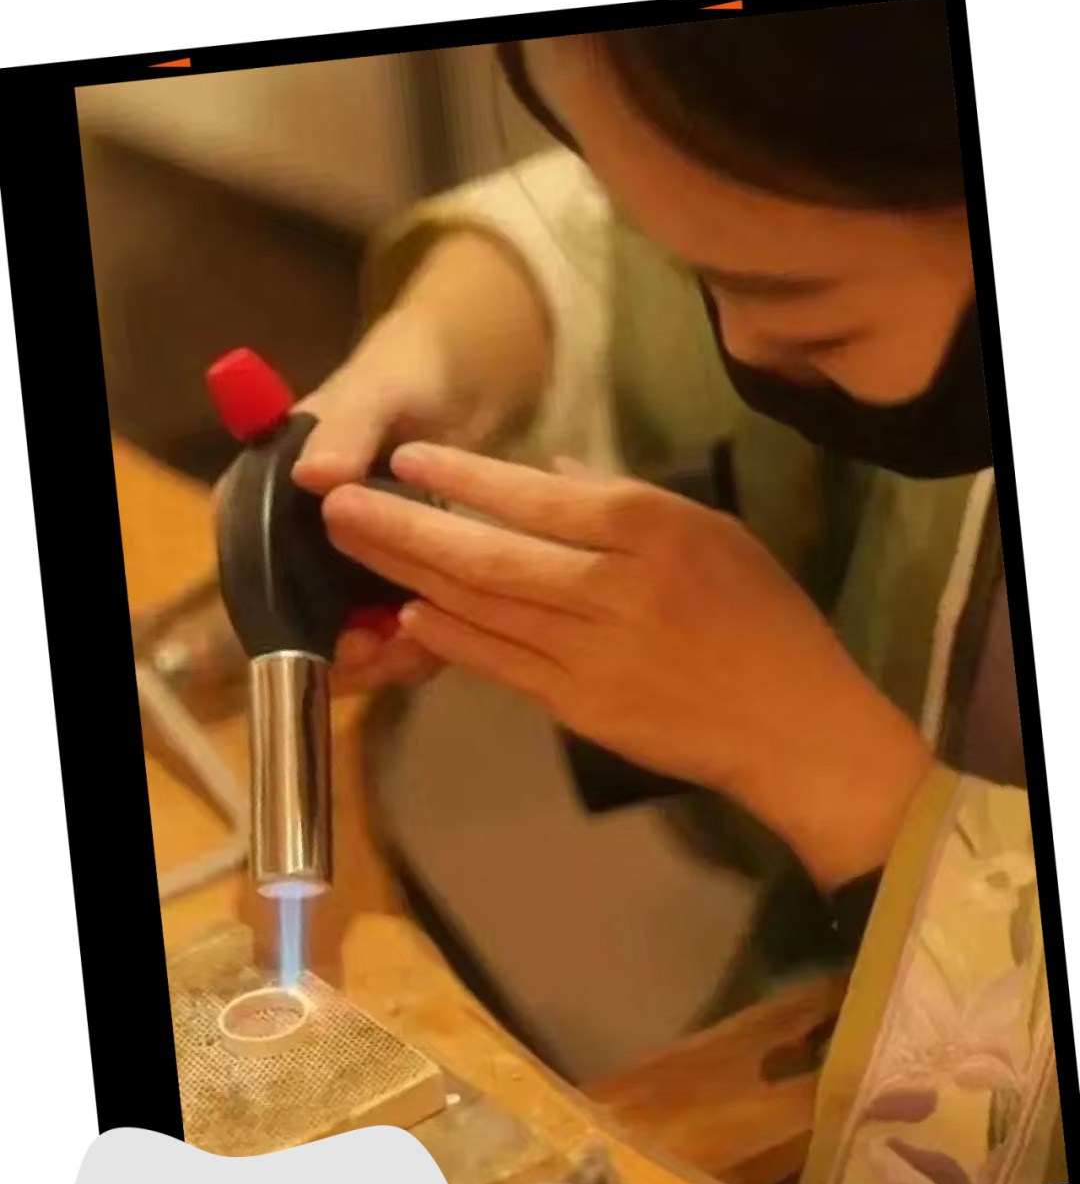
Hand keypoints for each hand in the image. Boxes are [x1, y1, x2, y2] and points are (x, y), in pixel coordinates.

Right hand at [214, 310, 476, 690]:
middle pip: (300, 621)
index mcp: (260, 500)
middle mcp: (292, 542)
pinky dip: (413, 644)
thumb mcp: (375, 392)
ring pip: (346, 633)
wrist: (461, 379)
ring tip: (416, 654)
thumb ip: (345, 427)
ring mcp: (341, 566)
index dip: (284, 623)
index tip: (331, 641)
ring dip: (379, 655)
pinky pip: (391, 628)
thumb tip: (313, 474)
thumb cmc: (403, 377)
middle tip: (383, 654)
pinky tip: (440, 644)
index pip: (252, 576)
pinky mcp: (389, 579)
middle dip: (341, 651)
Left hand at [320, 444, 934, 888]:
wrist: (793, 725)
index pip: (536, 496)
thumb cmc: (763, 618)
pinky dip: (451, 637)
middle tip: (337, 503)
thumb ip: (623, 498)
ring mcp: (591, 653)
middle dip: (403, 526)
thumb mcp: (711, 532)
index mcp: (651, 531)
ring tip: (353, 547)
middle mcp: (612, 587)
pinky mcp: (579, 706)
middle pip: (488, 553)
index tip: (405, 457)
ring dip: (409, 575)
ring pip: (482, 608)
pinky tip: (408, 613)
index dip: (462, 478)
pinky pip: (500, 663)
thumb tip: (546, 466)